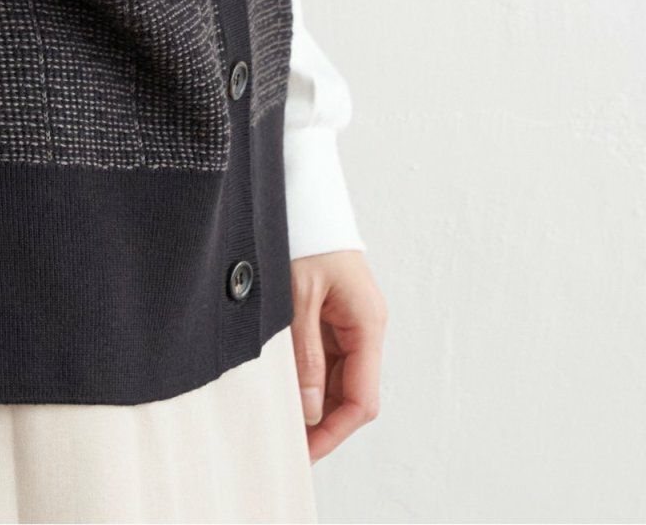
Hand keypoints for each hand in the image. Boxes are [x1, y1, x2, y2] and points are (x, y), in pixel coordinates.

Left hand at [289, 249, 385, 461]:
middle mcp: (366, 327)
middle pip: (351, 394)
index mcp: (367, 324)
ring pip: (338, 379)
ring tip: (279, 418)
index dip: (334, 431)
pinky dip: (307, 375)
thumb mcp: (298, 298)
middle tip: (285, 442)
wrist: (302, 192)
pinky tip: (283, 386)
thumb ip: (306, 355)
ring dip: (313, 400)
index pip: (362, 400)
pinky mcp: (334, 313)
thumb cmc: (303, 235)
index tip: (304, 452)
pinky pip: (325, 357)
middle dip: (321, 421)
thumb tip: (310, 411)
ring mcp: (351, 321)